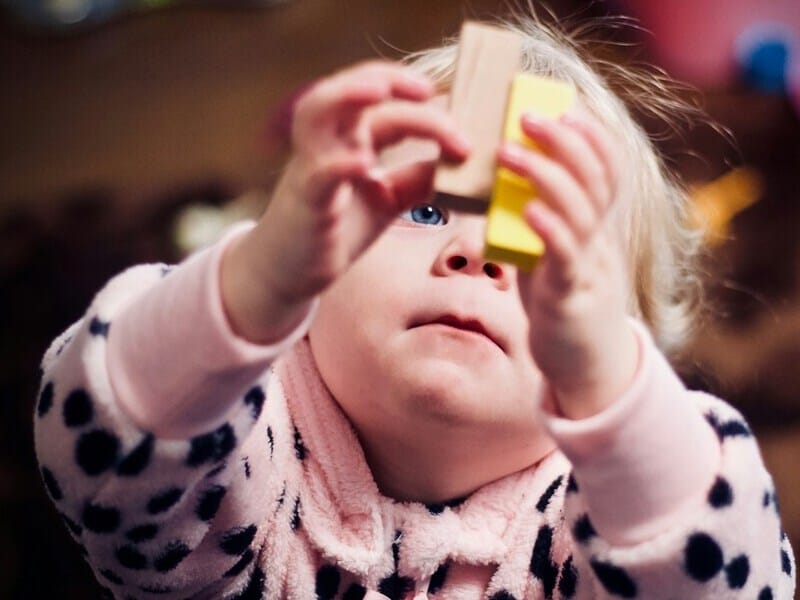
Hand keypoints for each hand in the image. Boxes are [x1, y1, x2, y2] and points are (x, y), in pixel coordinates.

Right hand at [222, 61, 469, 342]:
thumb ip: (420, 178)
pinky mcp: (306, 202)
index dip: (418, 102)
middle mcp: (327, 143)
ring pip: (315, 113)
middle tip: (426, 89)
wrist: (290, 270)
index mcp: (349, 138)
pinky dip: (338, 163)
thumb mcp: (388, 198)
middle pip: (347, 89)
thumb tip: (464, 162)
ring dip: (346, 94)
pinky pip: (317, 174)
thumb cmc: (338, 228)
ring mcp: (312, 168)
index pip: (382, 101)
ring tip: (380, 91)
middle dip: (385, 78)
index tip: (455, 119)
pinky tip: (364, 163)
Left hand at [497, 111, 637, 417]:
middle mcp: (599, 241)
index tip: (565, 106)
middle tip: (527, 114)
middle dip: (564, 140)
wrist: (585, 366)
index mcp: (596, 228)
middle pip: (594, 179)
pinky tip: (526, 209)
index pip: (608, 170)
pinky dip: (548, 229)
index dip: (592, 134)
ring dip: (544, 175)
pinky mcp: (571, 298)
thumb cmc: (563, 303)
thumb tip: (502, 188)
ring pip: (580, 211)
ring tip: (508, 151)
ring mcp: (589, 268)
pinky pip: (564, 257)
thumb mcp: (552, 255)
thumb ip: (538, 222)